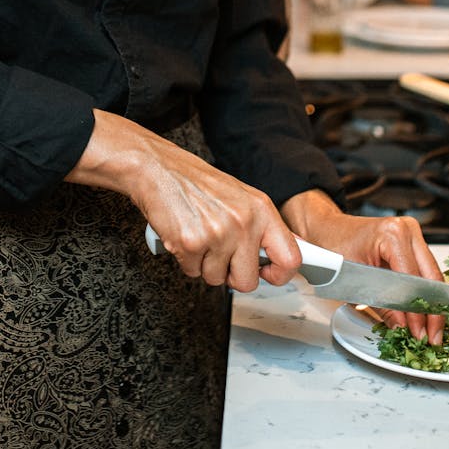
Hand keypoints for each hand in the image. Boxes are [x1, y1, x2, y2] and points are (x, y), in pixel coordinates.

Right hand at [65, 109, 300, 291]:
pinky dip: (186, 260)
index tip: (268, 274)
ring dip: (205, 265)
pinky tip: (184, 236)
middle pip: (248, 280)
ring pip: (217, 279)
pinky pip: (193, 273)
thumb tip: (282, 254)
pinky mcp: (191, 243)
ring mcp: (218, 234)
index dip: (279, 275)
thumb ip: (260, 226)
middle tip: (220, 254)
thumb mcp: (239, 197)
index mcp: (261, 209)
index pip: (290, 257)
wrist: (157, 168)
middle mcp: (243, 221)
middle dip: (231, 275)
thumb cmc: (195, 182)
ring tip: (199, 236)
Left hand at [280, 188, 444, 344]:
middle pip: (431, 276)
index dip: (417, 311)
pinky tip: (424, 313)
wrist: (327, 229)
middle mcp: (407, 230)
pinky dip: (424, 292)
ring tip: (431, 330)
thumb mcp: (354, 281)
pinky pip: (423, 270)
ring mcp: (411, 233)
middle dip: (434, 311)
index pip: (413, 280)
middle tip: (434, 338)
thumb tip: (403, 328)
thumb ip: (381, 306)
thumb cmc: (334, 247)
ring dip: (432, 304)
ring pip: (431, 274)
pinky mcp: (411, 241)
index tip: (420, 334)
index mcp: (392, 235)